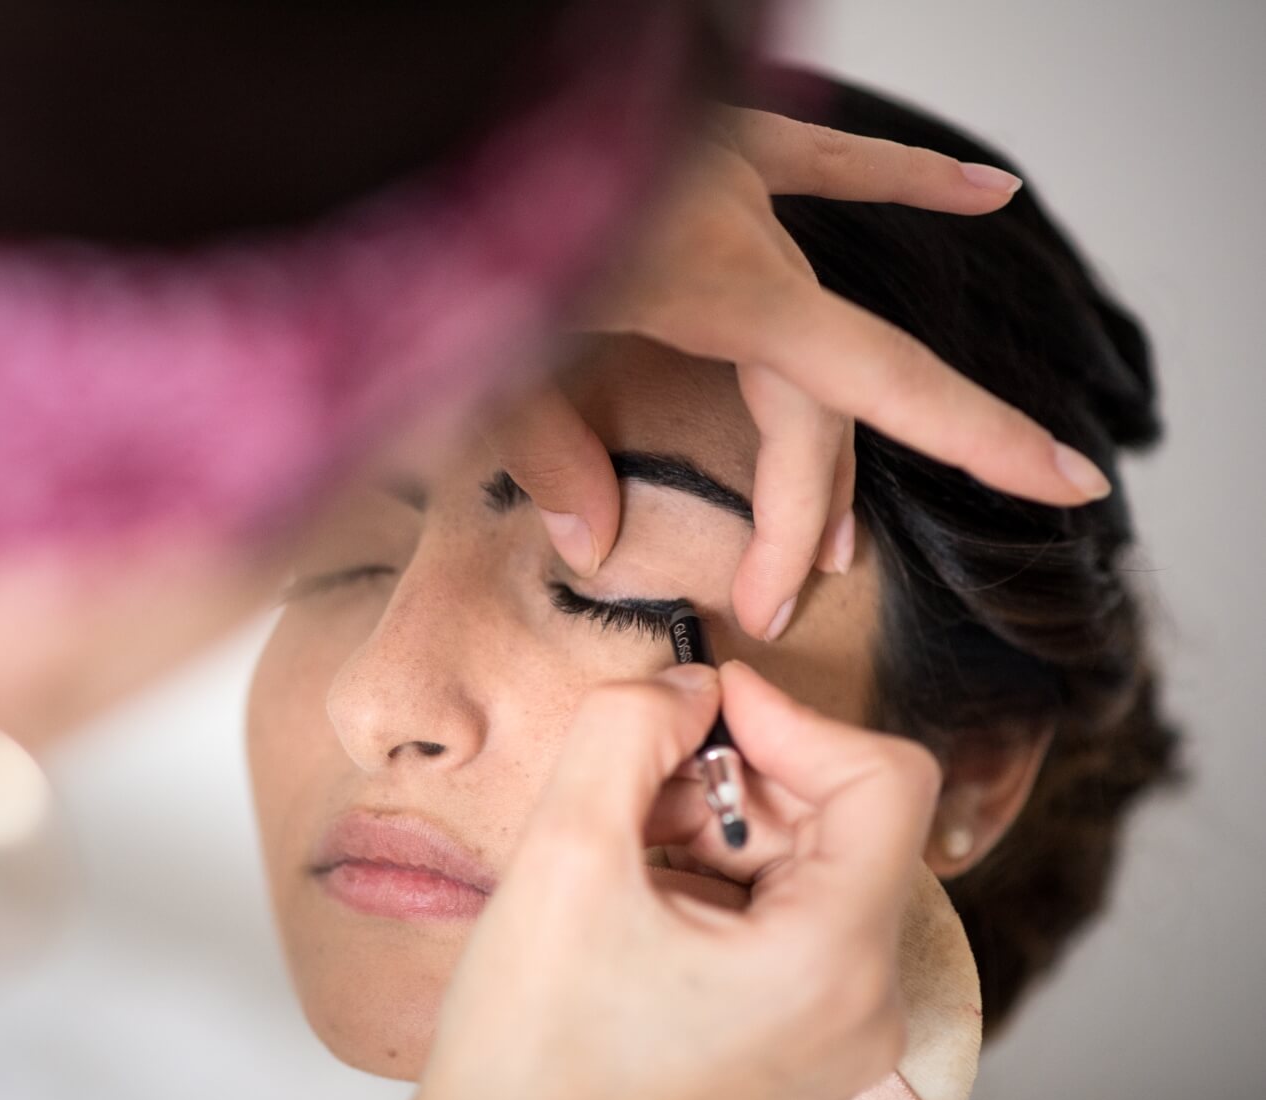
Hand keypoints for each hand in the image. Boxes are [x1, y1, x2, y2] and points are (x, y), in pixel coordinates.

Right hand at [401, 661, 940, 1099]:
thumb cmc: (532, 1043)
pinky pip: (792, 910)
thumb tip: (689, 683)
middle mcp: (865, 1005)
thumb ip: (627, 729)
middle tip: (640, 784)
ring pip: (813, 860)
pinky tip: (643, 890)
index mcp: (833, 965)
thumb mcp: (565, 851)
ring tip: (628, 847)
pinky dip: (721, 873)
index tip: (708, 705)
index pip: (885, 781)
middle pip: (844, 819)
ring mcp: (840, 1028)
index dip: (794, 718)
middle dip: (739, 778)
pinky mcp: (804, 1033)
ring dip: (720, 824)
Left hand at [483, 108, 1111, 640]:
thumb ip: (543, 449)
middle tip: (773, 599)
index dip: (972, 442)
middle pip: (820, 388)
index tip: (1066, 483)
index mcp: (710, 281)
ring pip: (821, 316)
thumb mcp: (473, 359)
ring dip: (831, 427)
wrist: (434, 97)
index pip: (864, 386)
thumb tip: (593, 542)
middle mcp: (746, 231)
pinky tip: (984, 191)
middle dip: (804, 507)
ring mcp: (733, 180)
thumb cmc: (438, 216)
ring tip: (832, 533)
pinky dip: (900, 181)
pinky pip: (822, 162)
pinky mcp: (710, 144)